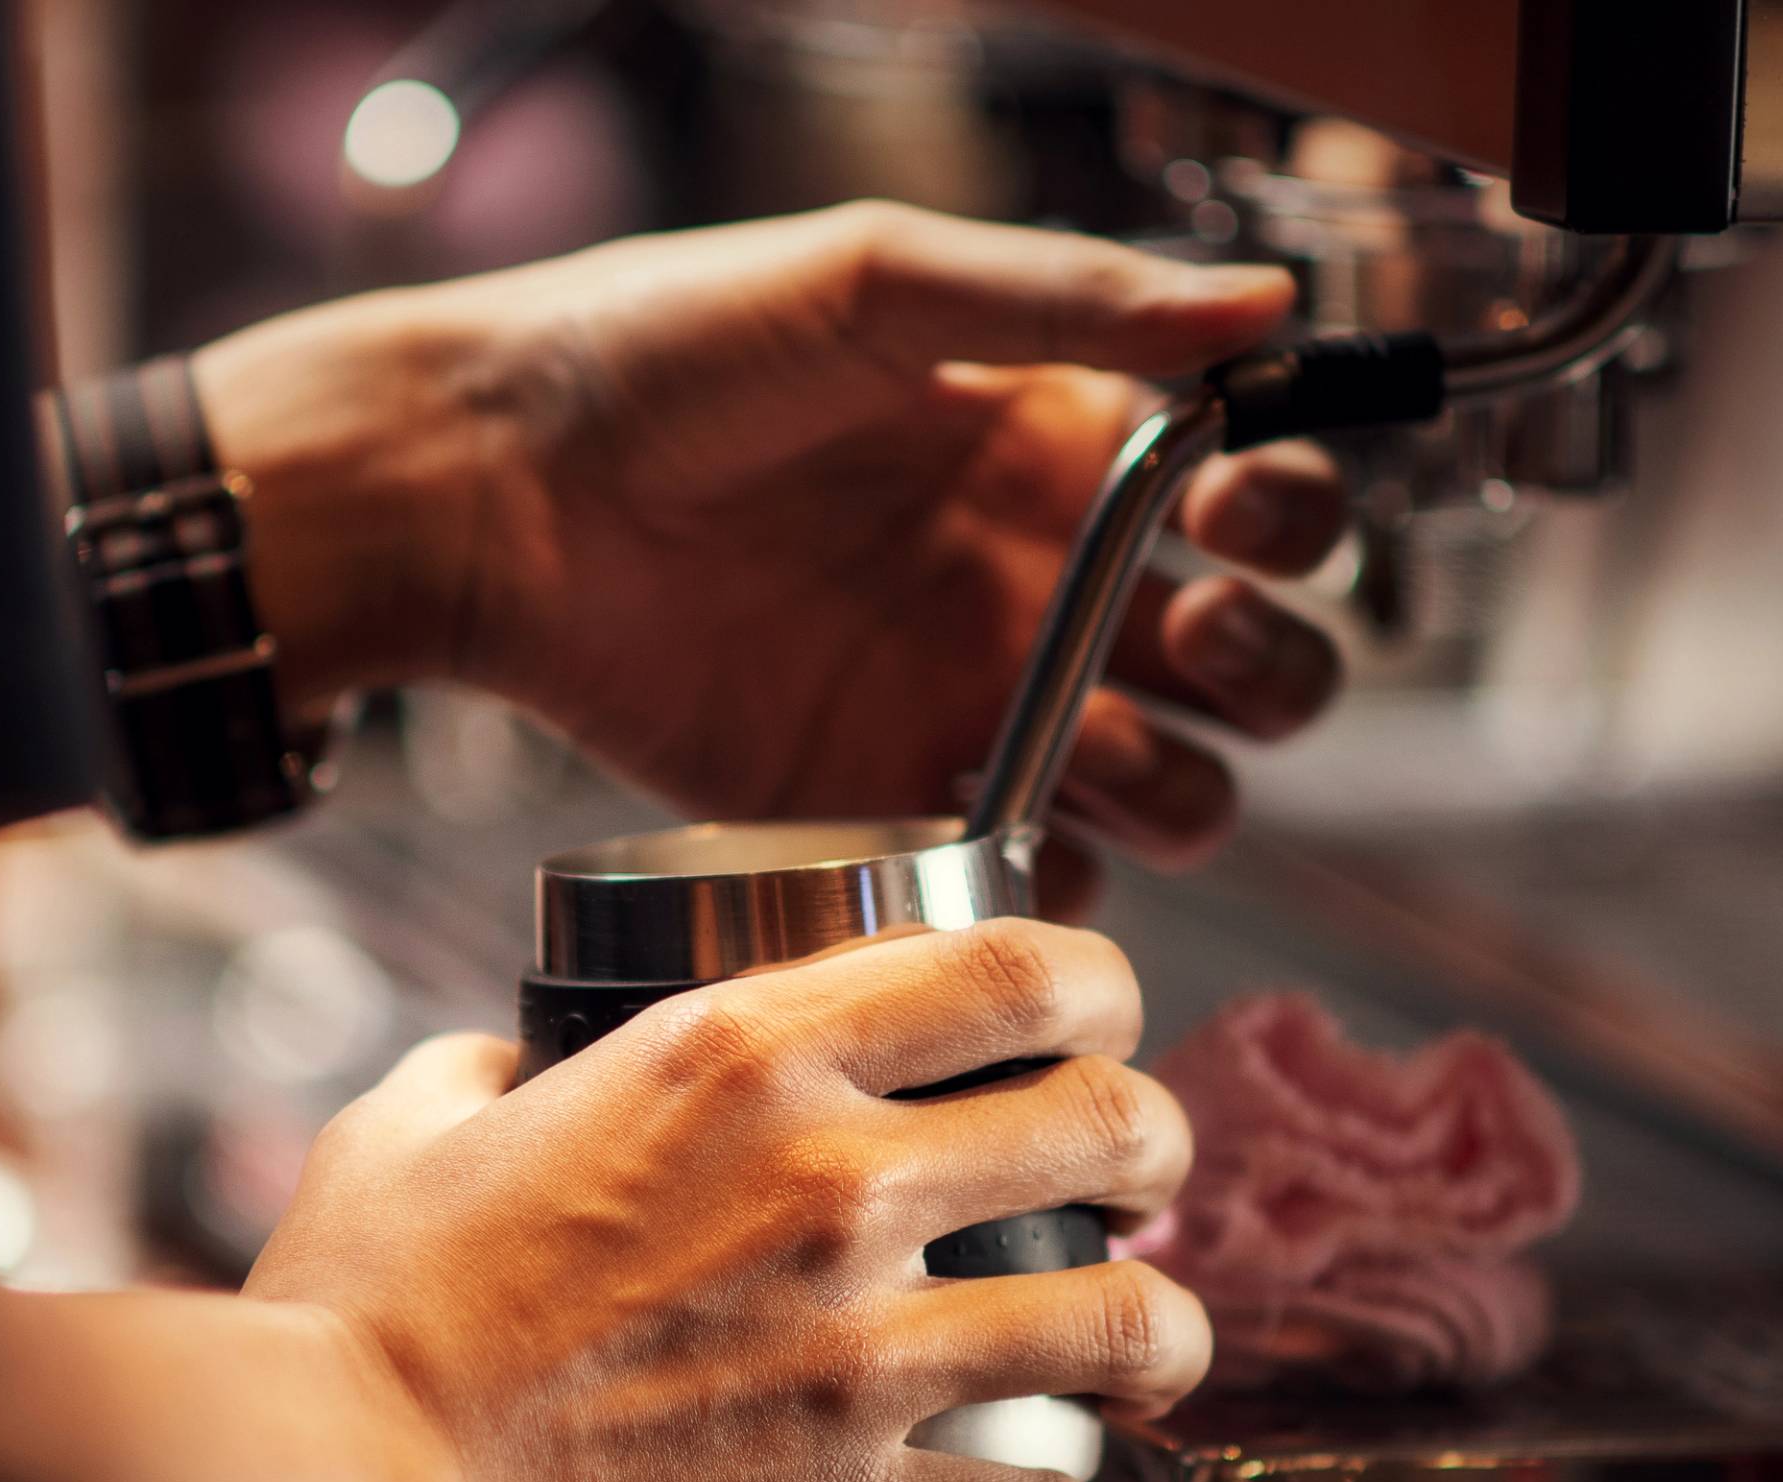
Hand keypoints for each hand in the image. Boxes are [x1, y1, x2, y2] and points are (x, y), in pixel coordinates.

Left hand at [197, 203, 1347, 898]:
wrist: (491, 490)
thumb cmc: (663, 352)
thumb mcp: (873, 284)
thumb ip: (1068, 297)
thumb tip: (1265, 302)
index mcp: (1060, 450)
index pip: (1253, 505)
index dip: (1291, 522)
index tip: (1241, 517)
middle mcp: (1041, 589)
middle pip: (1251, 674)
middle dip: (1272, 672)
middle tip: (1195, 637)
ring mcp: (971, 711)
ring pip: (1172, 794)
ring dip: (1186, 789)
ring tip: (1099, 745)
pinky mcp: (884, 808)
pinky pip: (1022, 887)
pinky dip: (1055, 896)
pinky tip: (1017, 850)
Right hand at [245, 919, 1210, 1481]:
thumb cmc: (357, 1315)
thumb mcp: (406, 1128)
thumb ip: (488, 1073)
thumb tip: (508, 1064)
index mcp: (740, 1059)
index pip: (1013, 966)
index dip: (1096, 985)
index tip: (1096, 1022)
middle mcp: (829, 1185)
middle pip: (1113, 1121)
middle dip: (1156, 1147)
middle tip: (1136, 1184)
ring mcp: (855, 1354)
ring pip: (1130, 1321)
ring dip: (1164, 1336)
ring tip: (1152, 1355)